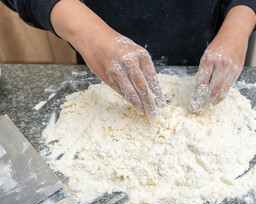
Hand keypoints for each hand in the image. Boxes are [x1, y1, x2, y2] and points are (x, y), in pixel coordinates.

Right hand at [50, 0, 164, 116]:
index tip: (162, 103)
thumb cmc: (117, 45)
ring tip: (144, 112)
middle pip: (143, 88)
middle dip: (150, 103)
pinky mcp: (108, 77)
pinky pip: (121, 91)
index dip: (158, 93)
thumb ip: (142, 67)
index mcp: (141, 55)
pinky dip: (128, 99)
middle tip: (154, 113)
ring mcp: (117, 71)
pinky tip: (134, 104)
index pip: (153, 78)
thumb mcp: (134, 51)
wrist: (93, 37)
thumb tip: (152, 89)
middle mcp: (130, 63)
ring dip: (139, 105)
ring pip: (131, 93)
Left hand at [190, 5, 255, 112]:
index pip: (201, 83)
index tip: (193, 104)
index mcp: (209, 59)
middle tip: (199, 108)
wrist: (235, 34)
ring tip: (207, 106)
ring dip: (214, 101)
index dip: (197, 96)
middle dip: (205, 102)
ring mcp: (231, 68)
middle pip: (213, 90)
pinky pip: (229, 86)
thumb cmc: (218, 46)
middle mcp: (221, 64)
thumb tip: (199, 90)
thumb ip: (204, 72)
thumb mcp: (206, 56)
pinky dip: (222, 94)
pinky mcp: (238, 71)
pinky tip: (216, 99)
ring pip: (222, 91)